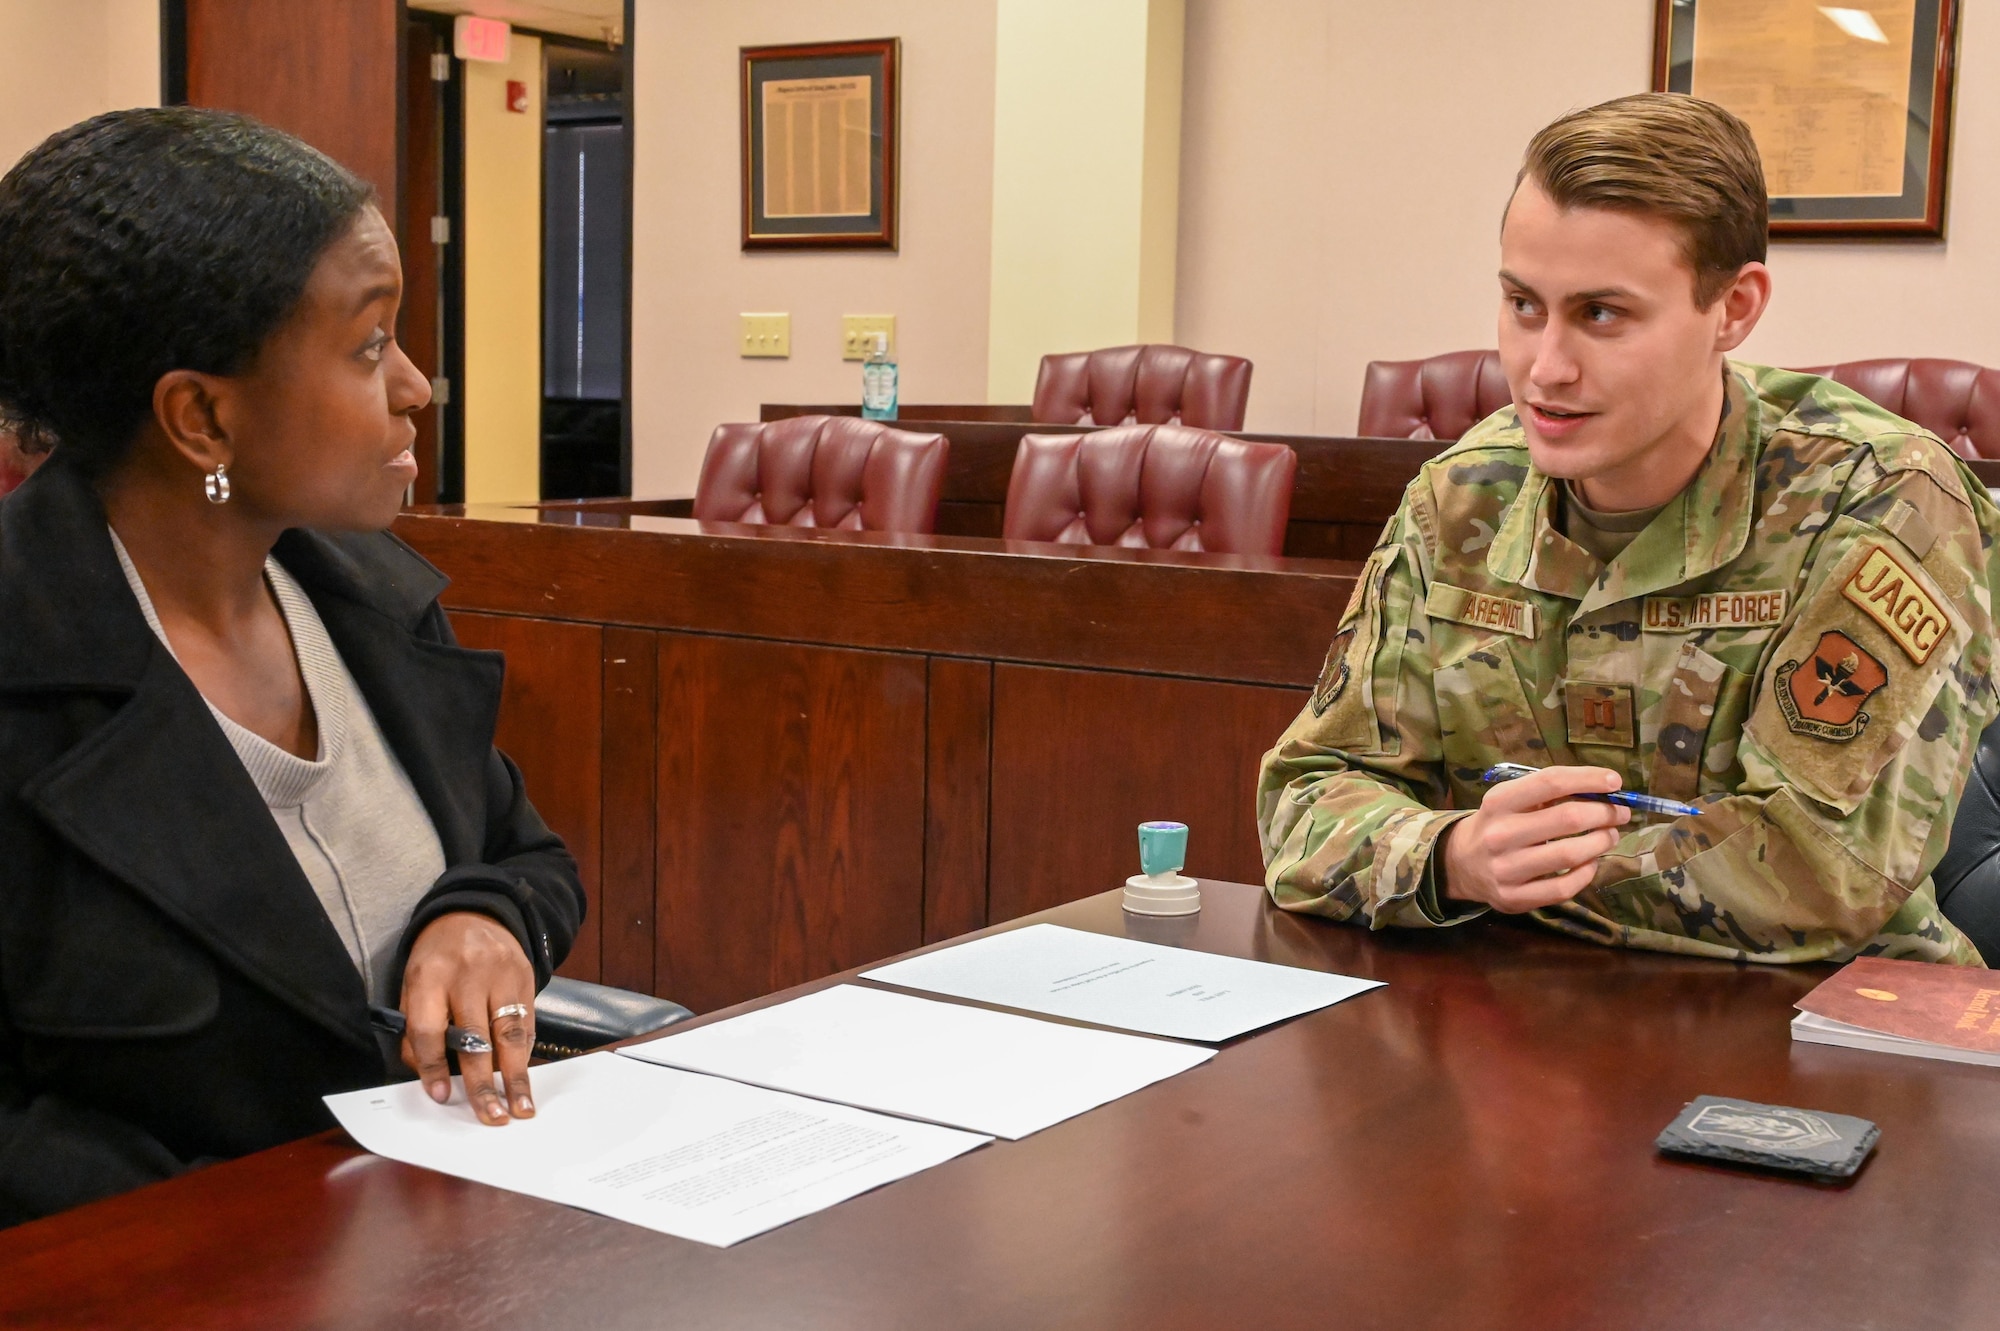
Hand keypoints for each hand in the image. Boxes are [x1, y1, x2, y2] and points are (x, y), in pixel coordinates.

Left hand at [398, 912, 536, 1124]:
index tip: (441, 1097)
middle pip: (474, 1036)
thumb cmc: (437, 959)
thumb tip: (431, 1077)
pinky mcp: (526, 977)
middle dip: (483, 1081)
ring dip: (515, 1075)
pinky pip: (527, 1023)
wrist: (474, 915)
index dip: (433, 1067)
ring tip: (519, 1107)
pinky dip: (524, 1053)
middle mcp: (467, 974)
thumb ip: (416, 1028)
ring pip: (509, 1032)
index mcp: (429, 976)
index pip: (430, 1029)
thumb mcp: (413, 984)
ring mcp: (501, 974)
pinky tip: (523, 1077)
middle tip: (490, 1115)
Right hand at [1441, 765, 1630, 912]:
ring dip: (1601, 842)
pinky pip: (1564, 888)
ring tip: (1609, 836)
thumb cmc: (1498, 824)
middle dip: (1605, 813)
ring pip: (1570, 855)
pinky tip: (1591, 862)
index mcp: (1499, 801)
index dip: (1588, 779)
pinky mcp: (1513, 898)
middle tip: (1619, 814)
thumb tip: (1604, 789)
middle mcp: (1499, 834)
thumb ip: (1549, 793)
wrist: (1461, 863)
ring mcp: (1505, 869)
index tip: (1615, 781)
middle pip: (1568, 818)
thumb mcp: (1511, 800)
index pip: (1551, 782)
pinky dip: (1587, 873)